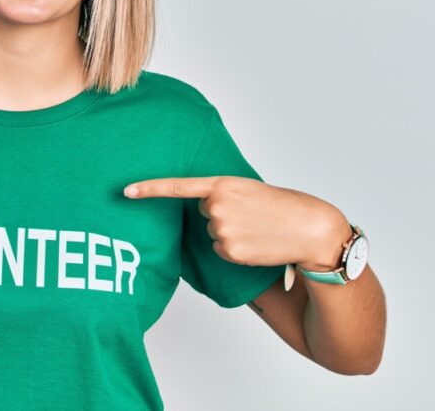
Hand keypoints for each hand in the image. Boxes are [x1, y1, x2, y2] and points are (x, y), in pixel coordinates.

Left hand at [123, 175, 350, 270]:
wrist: (309, 227)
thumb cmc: (282, 206)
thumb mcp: (249, 189)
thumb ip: (222, 195)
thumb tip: (203, 209)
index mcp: (222, 183)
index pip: (177, 186)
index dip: (149, 189)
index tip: (125, 191)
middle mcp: (216, 206)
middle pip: (203, 213)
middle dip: (222, 214)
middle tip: (251, 214)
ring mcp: (221, 229)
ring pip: (212, 233)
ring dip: (230, 233)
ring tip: (257, 228)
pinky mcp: (228, 250)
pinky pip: (220, 251)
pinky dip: (236, 249)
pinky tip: (256, 243)